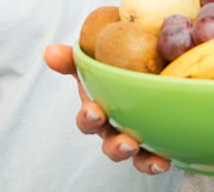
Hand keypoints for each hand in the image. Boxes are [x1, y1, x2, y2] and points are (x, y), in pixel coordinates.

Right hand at [43, 44, 170, 175]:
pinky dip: (156, 161)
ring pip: (133, 155)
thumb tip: (49, 52)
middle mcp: (114, 128)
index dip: (89, 118)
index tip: (95, 111)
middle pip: (110, 144)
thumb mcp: (95, 59)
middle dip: (116, 146)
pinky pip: (153, 159)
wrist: (150, 67)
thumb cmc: (115, 67)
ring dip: (141, 159)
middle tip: (128, 142)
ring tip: (152, 158)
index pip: (88, 119)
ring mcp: (133, 138)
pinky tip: (165, 159)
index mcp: (99, 110)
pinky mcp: (154, 145)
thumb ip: (73, 57)